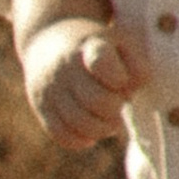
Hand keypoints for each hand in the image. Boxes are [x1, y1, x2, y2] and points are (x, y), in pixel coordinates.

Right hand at [20, 14, 146, 149]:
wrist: (45, 39)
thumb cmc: (93, 46)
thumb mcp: (118, 41)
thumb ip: (137, 65)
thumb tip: (133, 92)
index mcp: (89, 46)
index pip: (101, 61)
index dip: (118, 77)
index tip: (121, 79)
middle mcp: (66, 67)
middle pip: (96, 101)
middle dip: (116, 109)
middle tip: (120, 105)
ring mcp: (51, 88)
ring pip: (80, 123)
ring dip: (102, 129)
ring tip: (109, 121)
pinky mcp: (41, 107)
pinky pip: (61, 134)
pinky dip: (81, 140)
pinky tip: (90, 132)